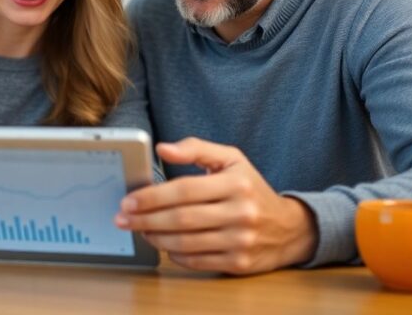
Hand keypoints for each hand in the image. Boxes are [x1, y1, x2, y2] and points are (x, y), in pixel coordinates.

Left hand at [113, 137, 316, 274]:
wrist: (289, 228)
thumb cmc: (251, 189)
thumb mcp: (231, 159)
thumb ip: (196, 148)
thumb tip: (162, 148)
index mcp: (236, 183)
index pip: (184, 190)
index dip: (152, 196)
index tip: (129, 200)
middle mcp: (241, 212)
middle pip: (181, 218)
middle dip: (145, 219)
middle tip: (123, 218)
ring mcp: (240, 241)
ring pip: (185, 242)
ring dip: (155, 237)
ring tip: (139, 230)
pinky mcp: (239, 263)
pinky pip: (196, 261)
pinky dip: (174, 254)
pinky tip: (163, 244)